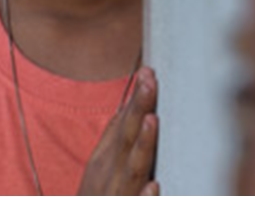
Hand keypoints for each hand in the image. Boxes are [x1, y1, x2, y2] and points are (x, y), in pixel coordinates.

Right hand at [78, 67, 158, 194]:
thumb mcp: (100, 169)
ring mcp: (117, 196)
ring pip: (132, 169)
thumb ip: (113, 141)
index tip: (148, 70)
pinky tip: (155, 186)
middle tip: (151, 80)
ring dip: (142, 145)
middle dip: (138, 108)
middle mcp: (109, 175)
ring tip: (152, 121)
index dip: (135, 98)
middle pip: (126, 137)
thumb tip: (126, 110)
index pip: (122, 123)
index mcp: (105, 161)